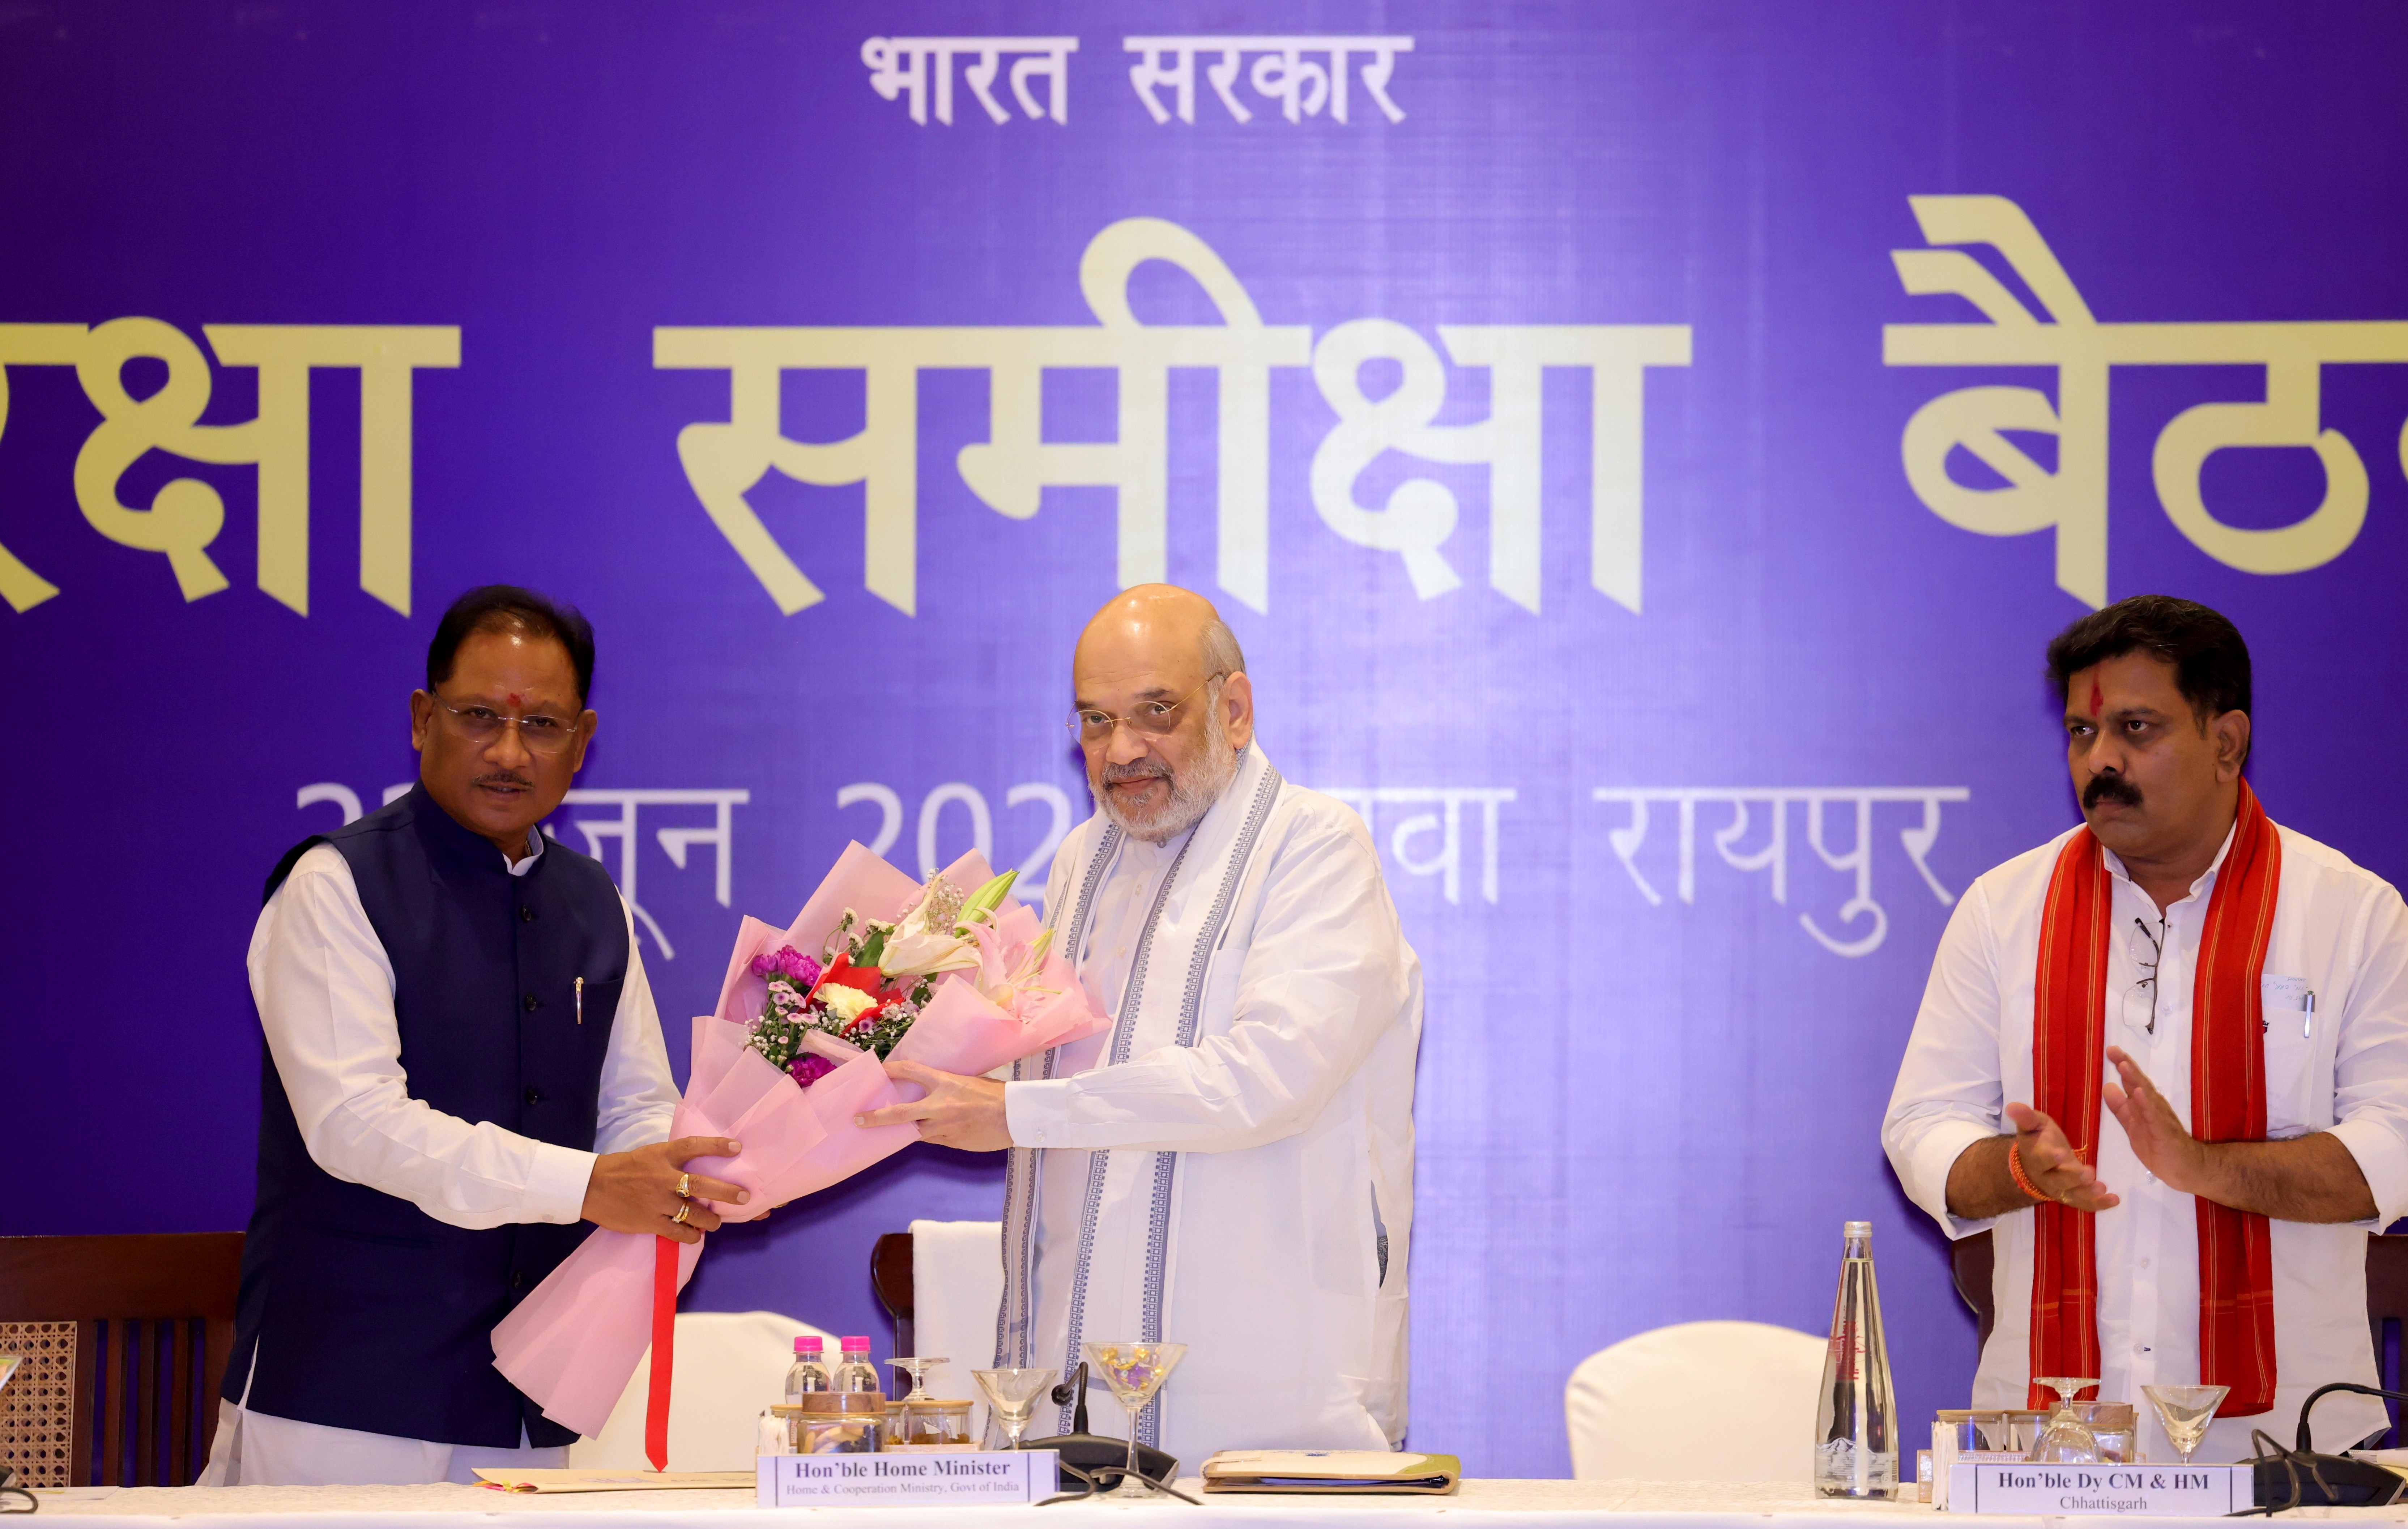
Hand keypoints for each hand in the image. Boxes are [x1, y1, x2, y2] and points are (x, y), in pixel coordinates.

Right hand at [581, 1135, 748, 1242]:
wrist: (592, 1187)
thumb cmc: (624, 1168)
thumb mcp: (649, 1154)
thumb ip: (673, 1158)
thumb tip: (700, 1164)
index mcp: (663, 1155)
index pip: (693, 1146)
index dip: (716, 1146)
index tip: (737, 1147)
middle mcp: (663, 1177)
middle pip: (702, 1184)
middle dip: (727, 1192)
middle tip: (744, 1197)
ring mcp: (658, 1201)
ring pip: (695, 1214)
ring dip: (711, 1220)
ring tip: (716, 1222)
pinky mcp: (650, 1221)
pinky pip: (679, 1232)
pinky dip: (691, 1235)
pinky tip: (696, 1234)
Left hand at [855, 1059, 1010, 1151]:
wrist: (1017, 1115)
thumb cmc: (996, 1093)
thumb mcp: (968, 1081)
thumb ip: (946, 1086)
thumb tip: (929, 1090)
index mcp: (945, 1082)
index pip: (910, 1071)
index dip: (891, 1069)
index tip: (879, 1071)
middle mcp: (940, 1105)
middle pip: (899, 1114)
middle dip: (876, 1117)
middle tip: (858, 1120)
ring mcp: (944, 1127)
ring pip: (915, 1131)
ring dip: (906, 1130)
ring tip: (893, 1131)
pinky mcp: (952, 1142)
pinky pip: (933, 1139)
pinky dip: (930, 1135)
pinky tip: (933, 1131)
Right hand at [2002, 1100, 2119, 1211]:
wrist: (2034, 1165)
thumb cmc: (2037, 1140)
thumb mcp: (2032, 1125)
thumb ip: (2026, 1117)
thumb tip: (2012, 1106)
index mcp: (2035, 1158)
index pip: (2041, 1159)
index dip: (2050, 1157)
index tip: (2061, 1153)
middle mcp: (2046, 1178)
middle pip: (2059, 1181)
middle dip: (2073, 1177)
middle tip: (2088, 1173)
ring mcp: (2060, 1190)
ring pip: (2072, 1195)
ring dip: (2087, 1193)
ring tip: (2101, 1187)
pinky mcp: (2073, 1197)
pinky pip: (2085, 1204)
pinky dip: (2099, 1204)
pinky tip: (2114, 1199)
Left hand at [2104, 1045, 2207, 1193]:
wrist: (2185, 1168)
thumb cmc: (2159, 1146)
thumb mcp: (2133, 1125)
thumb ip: (2121, 1108)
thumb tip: (2107, 1086)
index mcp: (2145, 1105)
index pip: (2132, 1082)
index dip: (2122, 1065)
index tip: (2111, 1049)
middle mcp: (2154, 1107)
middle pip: (2139, 1083)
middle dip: (2127, 1066)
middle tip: (2113, 1050)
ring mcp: (2160, 1119)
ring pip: (2146, 1096)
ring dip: (2135, 1080)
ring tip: (2123, 1065)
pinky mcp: (2164, 1133)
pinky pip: (2154, 1117)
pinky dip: (2146, 1104)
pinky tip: (2138, 1093)